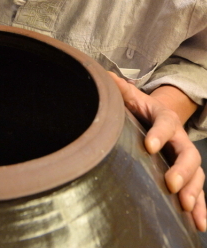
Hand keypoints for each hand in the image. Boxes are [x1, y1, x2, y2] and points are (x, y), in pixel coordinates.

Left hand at [109, 72, 205, 231]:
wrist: (159, 117)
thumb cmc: (141, 109)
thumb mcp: (132, 98)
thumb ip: (121, 90)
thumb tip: (104, 76)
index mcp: (165, 118)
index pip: (166, 123)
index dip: (159, 134)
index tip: (149, 146)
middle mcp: (180, 139)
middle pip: (188, 153)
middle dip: (182, 169)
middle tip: (172, 184)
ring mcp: (186, 158)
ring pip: (197, 174)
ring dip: (194, 191)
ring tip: (186, 206)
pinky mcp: (187, 176)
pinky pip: (198, 192)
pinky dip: (201, 207)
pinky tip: (198, 224)